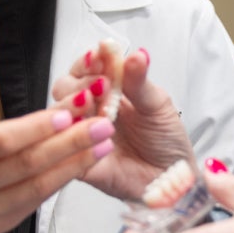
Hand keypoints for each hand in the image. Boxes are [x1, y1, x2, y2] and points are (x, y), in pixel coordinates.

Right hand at [0, 109, 115, 232]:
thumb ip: (2, 131)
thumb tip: (58, 115)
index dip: (37, 129)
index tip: (70, 114)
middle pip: (24, 166)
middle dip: (70, 144)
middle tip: (103, 124)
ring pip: (36, 188)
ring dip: (75, 165)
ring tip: (102, 145)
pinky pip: (34, 202)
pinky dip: (59, 181)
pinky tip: (80, 165)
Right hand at [53, 44, 194, 200]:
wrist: (174, 176)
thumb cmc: (166, 139)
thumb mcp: (157, 104)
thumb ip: (140, 81)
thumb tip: (137, 55)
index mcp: (108, 90)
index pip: (85, 68)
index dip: (89, 61)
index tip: (100, 56)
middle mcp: (91, 110)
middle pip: (64, 88)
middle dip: (80, 82)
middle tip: (103, 85)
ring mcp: (83, 135)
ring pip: (59, 117)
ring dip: (75, 106)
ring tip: (101, 107)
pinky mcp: (80, 163)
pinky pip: (65, 150)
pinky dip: (77, 139)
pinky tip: (97, 134)